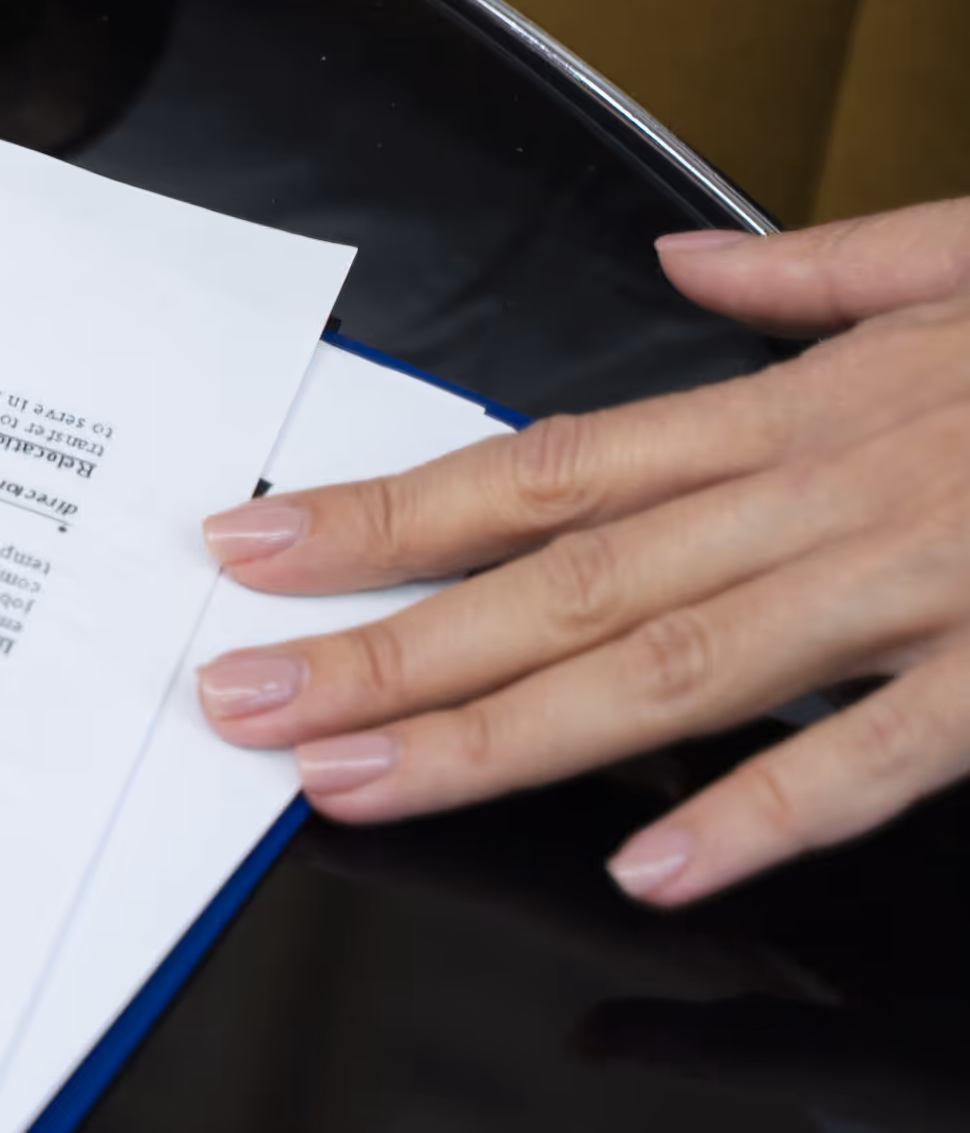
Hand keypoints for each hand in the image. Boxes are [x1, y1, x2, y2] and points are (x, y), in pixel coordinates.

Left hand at [190, 199, 969, 908]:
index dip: (381, 511)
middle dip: (381, 647)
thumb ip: (816, 273)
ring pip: (669, 670)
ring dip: (498, 734)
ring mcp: (921, 579)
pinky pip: (877, 751)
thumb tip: (684, 261)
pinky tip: (649, 872)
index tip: (245, 545)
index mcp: (800, 408)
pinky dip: (760, 810)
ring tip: (355, 781)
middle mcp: (825, 489)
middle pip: (558, 583)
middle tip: (232, 698)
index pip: (537, 471)